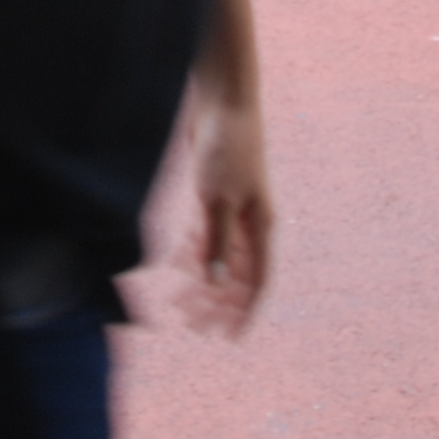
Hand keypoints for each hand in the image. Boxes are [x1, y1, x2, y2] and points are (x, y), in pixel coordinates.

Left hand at [179, 103, 274, 337]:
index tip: (230, 337)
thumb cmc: (227, 147)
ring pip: (218, 257)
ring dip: (200, 280)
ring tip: (178, 301)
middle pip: (235, 274)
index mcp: (261, 228)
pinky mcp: (215, 195)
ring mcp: (233, 209)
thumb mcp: (220, 199)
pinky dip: (194, 251)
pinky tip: (177, 261)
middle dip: (214, 302)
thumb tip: (215, 284)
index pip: (257, 282)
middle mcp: (251, 223)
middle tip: (190, 324)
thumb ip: (218, 241)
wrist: (222, 101)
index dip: (245, 311)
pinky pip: (207, 235)